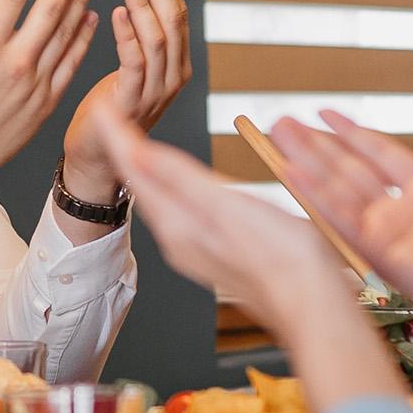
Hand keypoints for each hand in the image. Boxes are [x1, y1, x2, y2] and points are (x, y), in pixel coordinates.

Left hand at [59, 0, 193, 201]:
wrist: (96, 158)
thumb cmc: (109, 109)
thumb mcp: (133, 68)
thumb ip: (142, 37)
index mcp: (177, 65)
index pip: (179, 14)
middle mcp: (173, 77)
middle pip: (175, 21)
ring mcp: (156, 93)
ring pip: (157, 39)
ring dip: (143, 4)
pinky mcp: (131, 104)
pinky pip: (134, 63)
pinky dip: (127, 35)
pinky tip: (115, 12)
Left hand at [93, 111, 406, 412]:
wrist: (312, 307)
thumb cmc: (280, 257)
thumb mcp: (225, 207)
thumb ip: (179, 178)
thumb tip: (135, 150)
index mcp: (177, 223)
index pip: (135, 169)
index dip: (116, 135)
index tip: (100, 105)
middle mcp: (180, 237)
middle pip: (141, 183)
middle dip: (126, 148)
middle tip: (112, 115)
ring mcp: (199, 247)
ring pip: (160, 198)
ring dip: (147, 166)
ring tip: (137, 142)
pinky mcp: (220, 252)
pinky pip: (182, 210)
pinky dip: (173, 185)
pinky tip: (183, 184)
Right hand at [264, 109, 412, 323]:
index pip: (383, 159)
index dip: (354, 136)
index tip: (328, 116)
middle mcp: (408, 219)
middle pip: (351, 173)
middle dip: (317, 147)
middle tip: (285, 124)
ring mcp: (394, 238)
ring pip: (340, 192)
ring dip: (307, 163)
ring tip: (278, 137)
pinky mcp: (387, 257)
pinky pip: (345, 221)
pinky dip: (317, 196)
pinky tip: (292, 173)